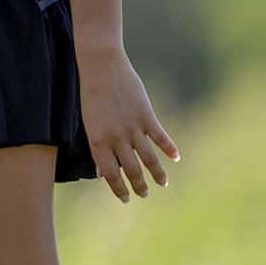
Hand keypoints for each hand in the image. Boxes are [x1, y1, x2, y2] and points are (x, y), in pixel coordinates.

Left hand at [76, 41, 178, 201]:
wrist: (101, 66)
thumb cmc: (91, 93)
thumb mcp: (89, 123)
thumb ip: (97, 146)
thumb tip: (102, 171)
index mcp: (98, 141)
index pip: (109, 174)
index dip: (118, 189)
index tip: (125, 199)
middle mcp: (116, 138)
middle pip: (131, 170)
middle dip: (139, 186)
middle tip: (144, 194)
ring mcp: (132, 127)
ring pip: (148, 158)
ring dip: (157, 174)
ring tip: (163, 183)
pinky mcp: (146, 115)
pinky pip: (160, 137)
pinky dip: (169, 148)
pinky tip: (176, 157)